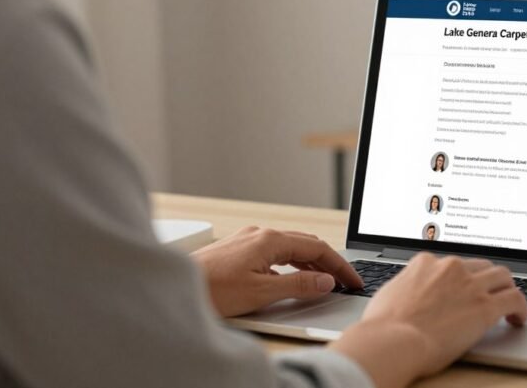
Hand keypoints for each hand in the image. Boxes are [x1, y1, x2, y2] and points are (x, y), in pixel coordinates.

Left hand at [191, 226, 362, 317]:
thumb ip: (298, 286)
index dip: (339, 266)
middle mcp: (260, 234)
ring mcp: (248, 239)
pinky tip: (291, 279)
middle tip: (345, 281)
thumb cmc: (210, 290)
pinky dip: (292, 264)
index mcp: (270, 240)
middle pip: (306, 244)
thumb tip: (325, 281)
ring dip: (310, 263)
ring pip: (290, 248)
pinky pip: (275, 252)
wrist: (173, 287)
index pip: (317, 249)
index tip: (353, 281)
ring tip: (324, 281)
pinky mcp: (238, 249)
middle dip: (329, 262)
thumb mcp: (261, 292)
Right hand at [330, 253, 526, 387]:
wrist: (392, 341)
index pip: (454, 264)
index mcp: (426, 263)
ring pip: (503, 277)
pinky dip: (521, 307)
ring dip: (506, 289)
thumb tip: (406, 294)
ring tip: (509, 304)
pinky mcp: (485, 306)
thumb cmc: (383, 326)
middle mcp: (451, 268)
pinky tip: (519, 317)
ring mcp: (470, 285)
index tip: (464, 288)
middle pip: (481, 266)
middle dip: (486, 280)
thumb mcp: (389, 294)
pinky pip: (515, 299)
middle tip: (489, 294)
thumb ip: (405, 288)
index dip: (462, 278)